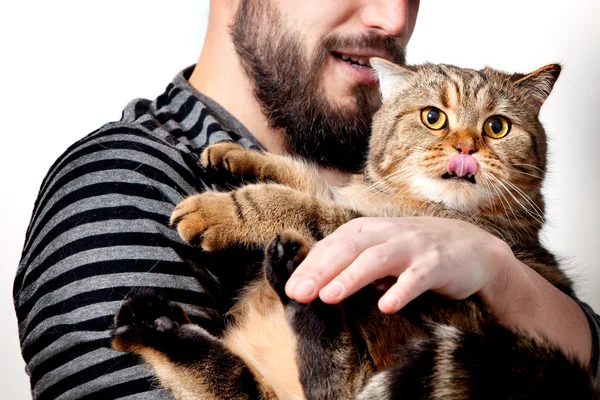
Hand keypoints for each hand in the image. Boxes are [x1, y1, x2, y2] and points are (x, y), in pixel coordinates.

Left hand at [284, 216, 512, 313]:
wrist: (470, 248)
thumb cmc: (414, 252)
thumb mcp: (379, 251)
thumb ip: (350, 262)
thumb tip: (312, 283)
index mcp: (368, 231)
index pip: (332, 246)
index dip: (310, 267)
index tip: (290, 290)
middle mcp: (387, 233)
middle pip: (348, 248)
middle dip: (321, 270)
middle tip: (300, 294)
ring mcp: (412, 246)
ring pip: (377, 259)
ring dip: (351, 277)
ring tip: (329, 296)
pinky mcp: (437, 263)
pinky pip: (417, 277)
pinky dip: (401, 290)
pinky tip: (386, 306)